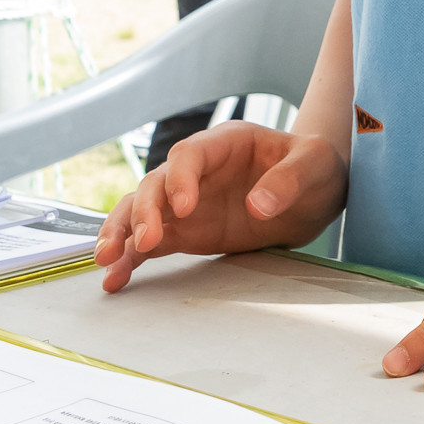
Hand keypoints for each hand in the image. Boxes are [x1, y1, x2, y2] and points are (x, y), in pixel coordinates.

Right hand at [93, 120, 346, 291]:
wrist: (317, 193)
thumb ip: (289, 180)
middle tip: (143, 242)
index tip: (185, 208)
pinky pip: (150, 243)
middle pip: (155, 184)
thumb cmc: (317, 167)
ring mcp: (187, 202)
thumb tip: (258, 206)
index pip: (189, 154)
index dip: (181, 179)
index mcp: (225, 143)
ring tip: (106, 261)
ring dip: (121, 233)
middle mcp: (197, 170)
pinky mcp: (187, 231)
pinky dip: (130, 260)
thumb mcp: (316, 164)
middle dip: (143, 211)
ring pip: (140, 212)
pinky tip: (114, 280)